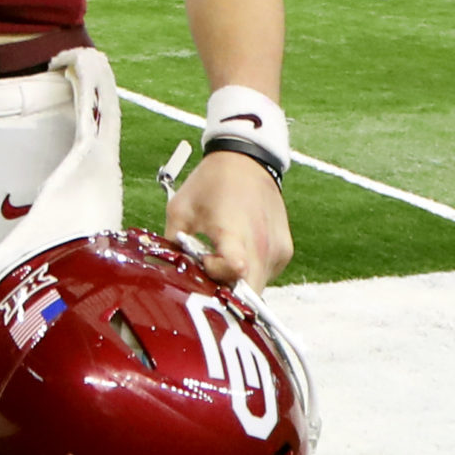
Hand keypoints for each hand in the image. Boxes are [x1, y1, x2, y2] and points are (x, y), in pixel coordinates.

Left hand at [166, 149, 292, 290]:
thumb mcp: (180, 209)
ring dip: (238, 283)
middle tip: (208, 274)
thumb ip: (173, 245)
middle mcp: (262, 244)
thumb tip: (169, 275)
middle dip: (226, 294)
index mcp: (234, 231)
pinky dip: (250, 273)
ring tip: (222, 257)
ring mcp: (277, 251)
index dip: (217, 278)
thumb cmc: (211, 183)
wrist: (248, 160)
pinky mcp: (285, 252)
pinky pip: (266, 275)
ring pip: (257, 287)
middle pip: (247, 293)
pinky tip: (238, 251)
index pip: (236, 269)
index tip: (205, 262)